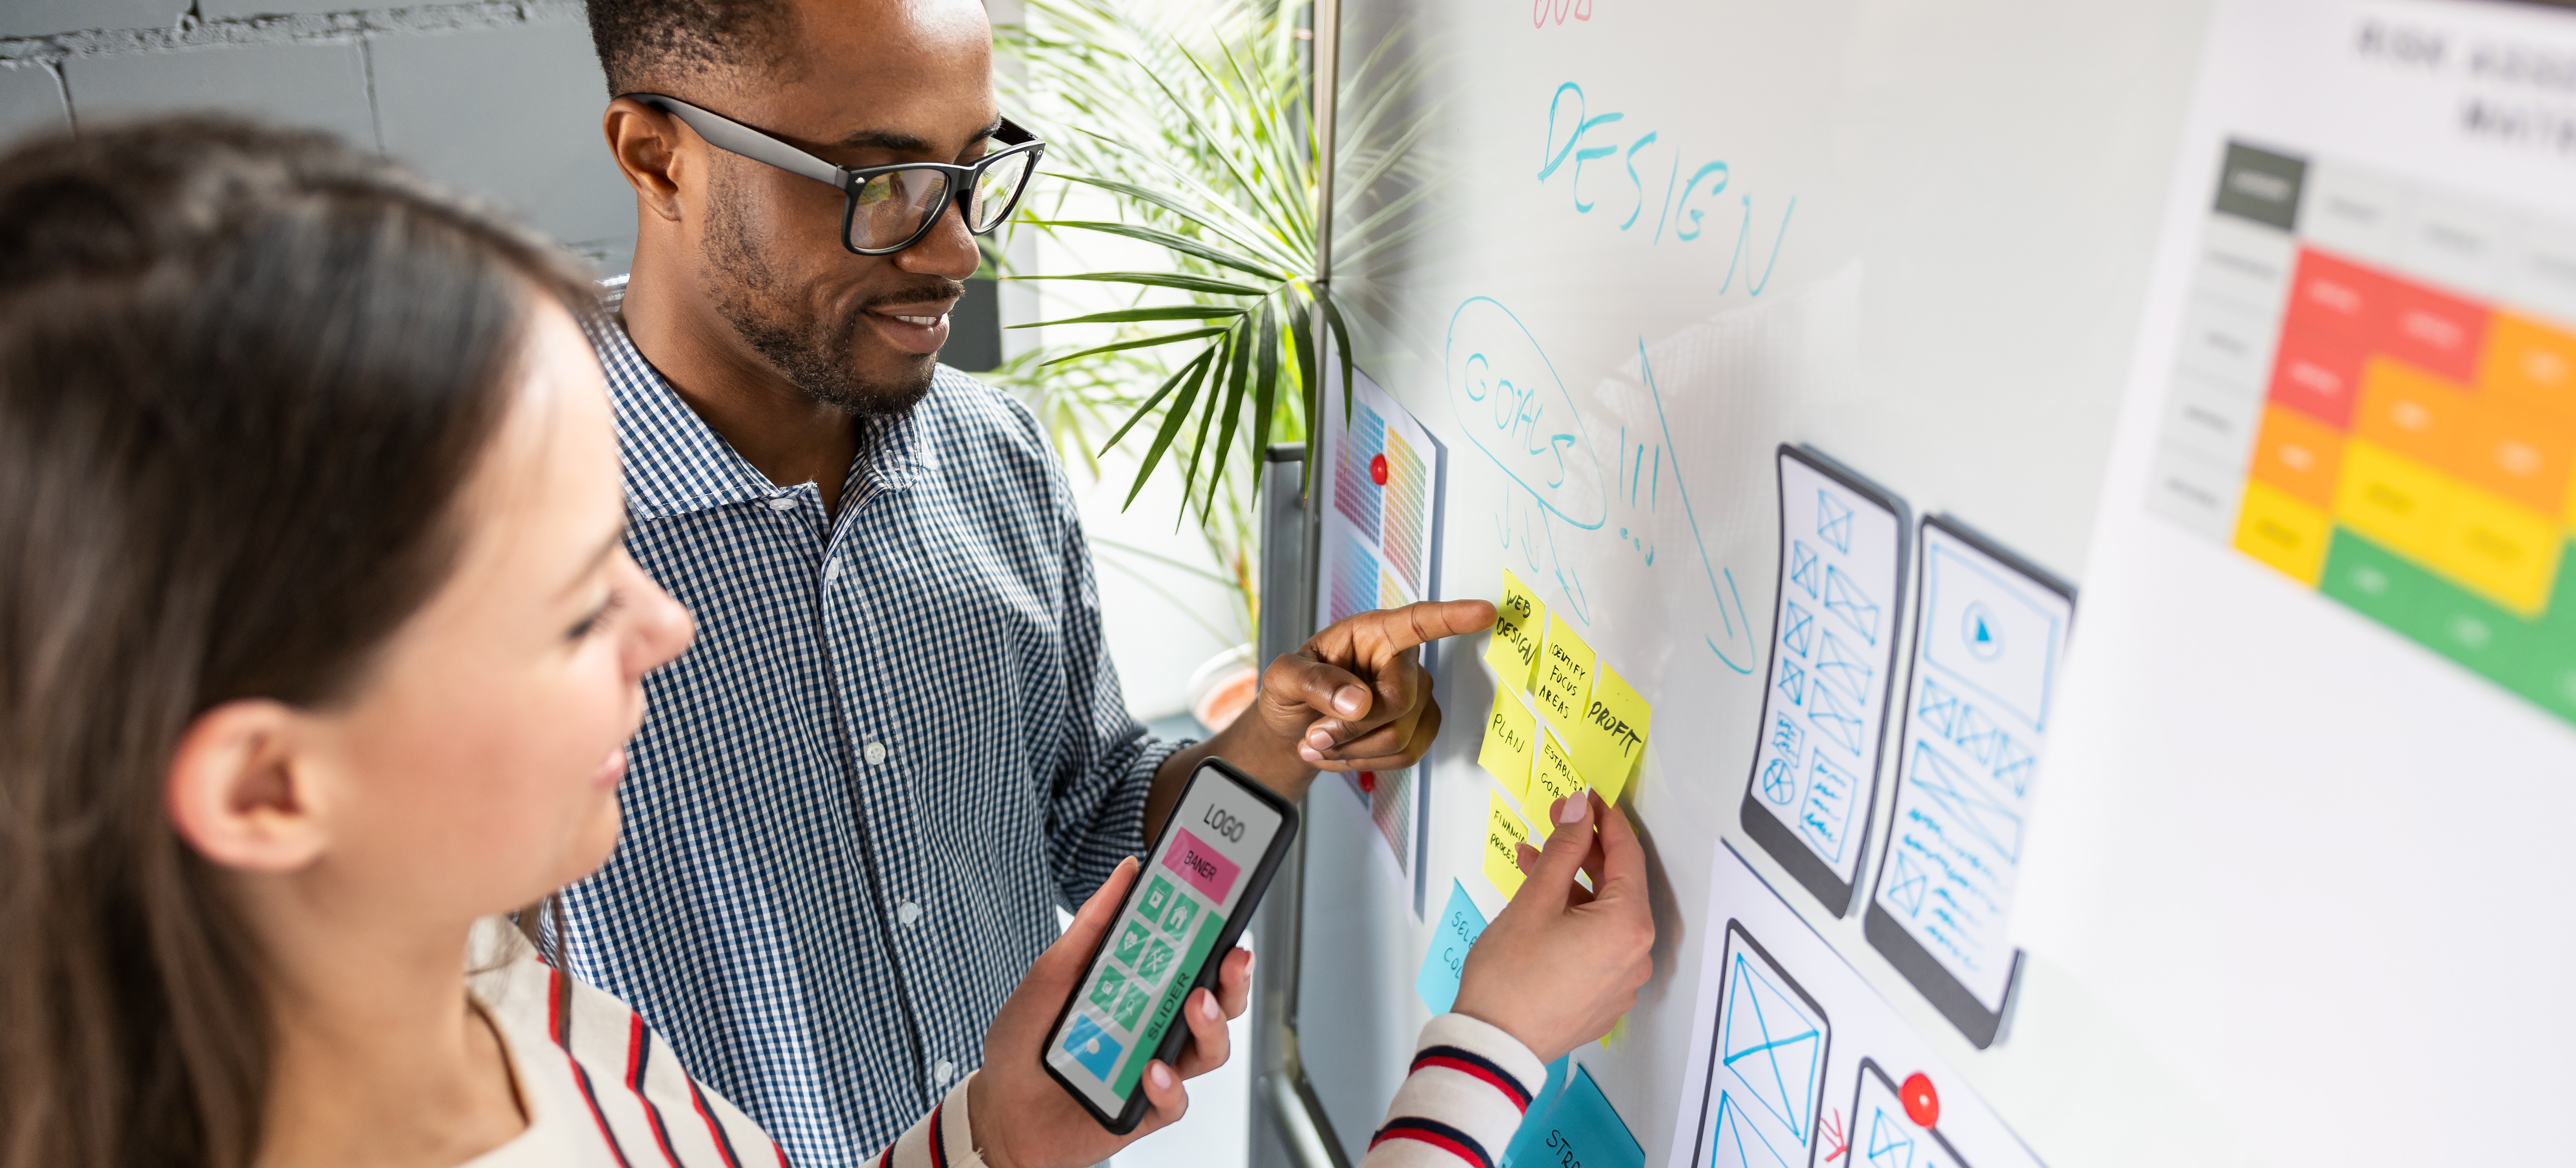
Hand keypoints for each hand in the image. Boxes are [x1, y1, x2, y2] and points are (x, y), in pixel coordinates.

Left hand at [969, 857, 1251, 1167]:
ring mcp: (1156, 1067)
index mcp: (1142, 988)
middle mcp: (1156, 1025)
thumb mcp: (1051, 974)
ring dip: (1211, 1025)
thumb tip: (1126, 873)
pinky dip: (1169, 1086)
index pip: (1194, 958)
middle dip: (1234, 978)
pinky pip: (1176, 1100)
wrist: (996, 1110)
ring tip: (1194, 1004)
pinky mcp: (1146, 1109)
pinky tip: (1151, 1070)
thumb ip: (1091, 928)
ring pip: (1210, 1049)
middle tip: (1230, 958)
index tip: (1230, 908)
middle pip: (1218, 1001)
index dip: (1219, 935)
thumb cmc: (1023, 1042)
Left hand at [1220, 597, 1496, 783]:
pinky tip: (1340, 753)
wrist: (1295, 724)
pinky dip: (1365, 763)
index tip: (1485, 612)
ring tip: (1319, 743)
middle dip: (1351, 728)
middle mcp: (1402, 661)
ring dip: (1352, 750)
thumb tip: (1357, 701)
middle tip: (1314, 735)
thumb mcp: (1282, 677)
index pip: (1418, 621)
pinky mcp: (1420, 727)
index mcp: (1373, 633)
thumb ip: (1313, 682)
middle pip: (1398, 702)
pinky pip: (1404, 756)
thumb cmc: (1294, 689)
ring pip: (1400, 737)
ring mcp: (1417, 696)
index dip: (1452, 618)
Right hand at [1451, 792, 1653, 1062]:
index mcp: (1628, 926)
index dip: (1605, 820)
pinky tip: (1542, 907)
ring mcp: (1623, 981)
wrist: (1493, 1045)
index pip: (1627, 856)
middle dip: (1584, 852)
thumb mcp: (1535, 900)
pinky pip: (1599, 944)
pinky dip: (1576, 919)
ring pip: (1605, 916)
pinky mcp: (1605, 997)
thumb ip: (1563, 849)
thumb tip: (1578, 809)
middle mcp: (1637, 955)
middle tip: (1555, 823)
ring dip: (1573, 885)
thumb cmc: (1510, 976)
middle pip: (1619, 886)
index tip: (1586, 797)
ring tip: (1533, 864)